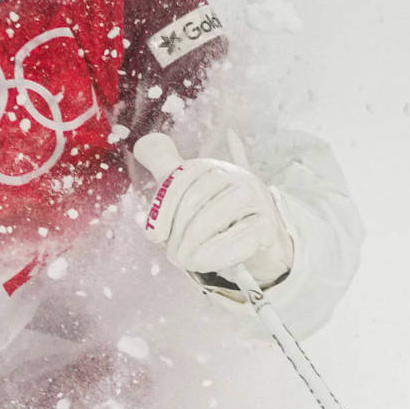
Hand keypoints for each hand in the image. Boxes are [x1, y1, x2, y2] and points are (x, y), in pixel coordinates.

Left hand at [134, 132, 293, 291]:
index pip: (181, 180)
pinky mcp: (268, 222)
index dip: (163, 209)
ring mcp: (255, 197)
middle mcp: (234, 176)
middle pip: (196, 198)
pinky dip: (220, 252)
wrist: (256, 236)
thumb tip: (141, 145)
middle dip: (179, 232)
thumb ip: (165, 168)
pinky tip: (208, 263)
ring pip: (216, 215)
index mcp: (210, 168)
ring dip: (196, 244)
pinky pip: (241, 236)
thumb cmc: (214, 213)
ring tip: (188, 261)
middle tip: (174, 256)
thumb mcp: (187, 190)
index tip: (154, 237)